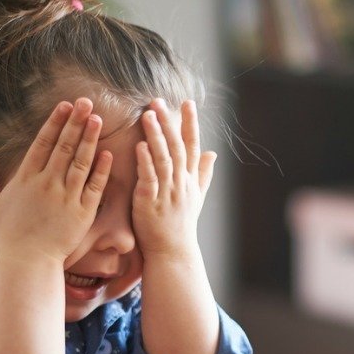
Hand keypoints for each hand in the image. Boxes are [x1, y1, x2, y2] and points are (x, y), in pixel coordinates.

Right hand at [0, 98, 112, 264]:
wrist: (29, 260)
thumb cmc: (11, 234)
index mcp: (26, 178)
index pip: (43, 143)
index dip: (55, 122)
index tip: (65, 105)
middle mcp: (47, 183)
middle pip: (64, 147)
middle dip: (75, 122)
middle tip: (86, 102)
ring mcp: (66, 197)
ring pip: (81, 162)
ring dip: (89, 139)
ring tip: (98, 119)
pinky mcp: (83, 212)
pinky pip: (94, 186)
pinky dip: (101, 170)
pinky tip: (108, 153)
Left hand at [132, 99, 215, 259]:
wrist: (173, 252)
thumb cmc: (181, 225)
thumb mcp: (196, 198)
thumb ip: (203, 174)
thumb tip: (214, 153)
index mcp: (190, 180)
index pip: (193, 146)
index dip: (190, 124)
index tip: (188, 103)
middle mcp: (181, 183)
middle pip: (177, 147)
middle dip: (169, 123)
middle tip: (158, 101)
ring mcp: (167, 192)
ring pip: (163, 158)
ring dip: (156, 136)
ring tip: (148, 115)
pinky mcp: (150, 202)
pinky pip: (149, 178)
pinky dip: (145, 162)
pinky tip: (139, 146)